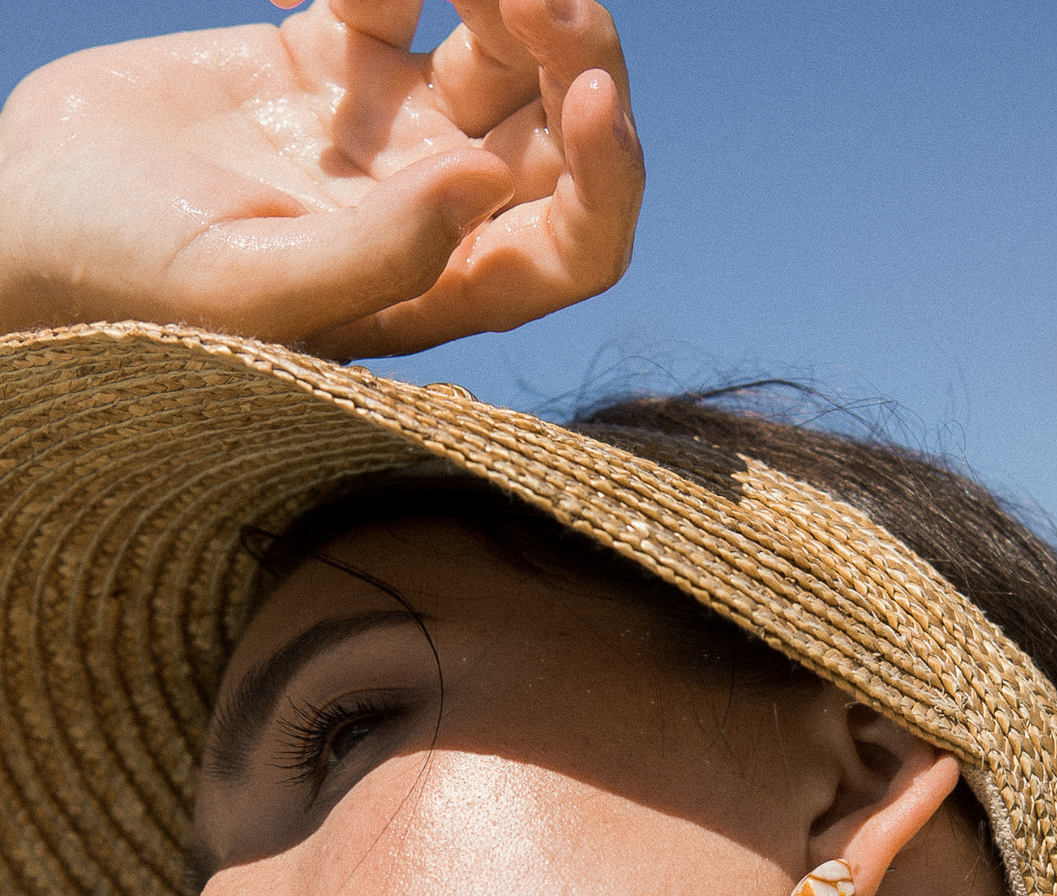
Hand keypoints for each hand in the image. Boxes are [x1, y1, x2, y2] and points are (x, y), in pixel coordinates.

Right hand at [0, 0, 642, 357]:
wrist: (22, 224)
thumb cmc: (126, 290)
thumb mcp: (249, 290)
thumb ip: (377, 257)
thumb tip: (485, 191)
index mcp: (442, 287)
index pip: (576, 245)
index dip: (606, 176)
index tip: (584, 94)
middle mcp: (436, 212)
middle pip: (561, 133)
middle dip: (576, 53)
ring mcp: (388, 134)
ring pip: (506, 51)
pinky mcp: (328, 62)